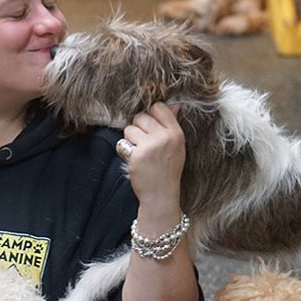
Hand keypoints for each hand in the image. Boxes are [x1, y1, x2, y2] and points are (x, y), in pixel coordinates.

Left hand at [117, 102, 184, 221]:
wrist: (161, 194)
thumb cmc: (168, 170)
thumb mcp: (178, 146)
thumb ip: (172, 125)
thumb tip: (173, 105)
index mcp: (176, 133)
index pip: (159, 107)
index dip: (151, 114)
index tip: (150, 126)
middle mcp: (164, 137)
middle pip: (141, 116)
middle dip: (138, 127)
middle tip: (143, 142)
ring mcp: (149, 146)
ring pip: (130, 129)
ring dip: (130, 139)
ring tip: (139, 151)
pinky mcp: (136, 155)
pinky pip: (122, 143)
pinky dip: (125, 151)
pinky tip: (133, 160)